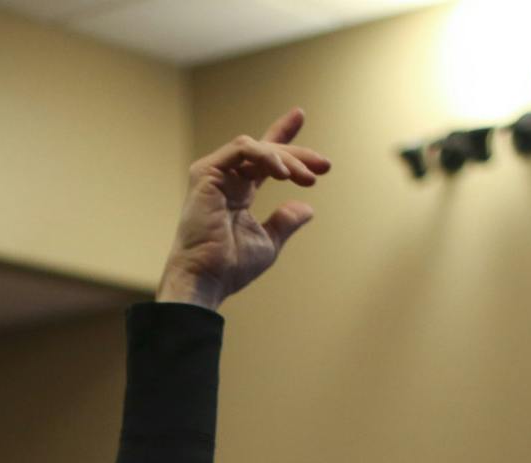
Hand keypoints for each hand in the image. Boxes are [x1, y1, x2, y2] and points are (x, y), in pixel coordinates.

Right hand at [158, 109, 329, 309]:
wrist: (206, 278)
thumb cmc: (230, 267)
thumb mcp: (269, 241)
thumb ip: (285, 221)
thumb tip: (307, 208)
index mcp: (237, 193)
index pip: (262, 158)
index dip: (281, 136)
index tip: (300, 117)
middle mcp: (225, 180)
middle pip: (266, 152)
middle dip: (297, 154)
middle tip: (324, 166)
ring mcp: (214, 174)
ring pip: (256, 148)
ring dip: (286, 159)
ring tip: (305, 178)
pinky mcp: (206, 172)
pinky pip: (240, 148)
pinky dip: (264, 155)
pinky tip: (282, 174)